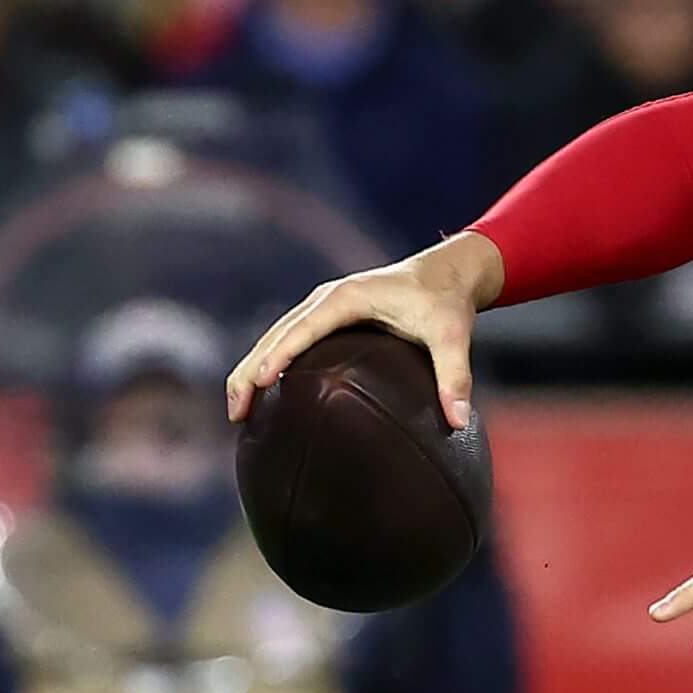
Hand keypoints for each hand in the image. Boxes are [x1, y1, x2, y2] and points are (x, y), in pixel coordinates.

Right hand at [225, 232, 504, 428]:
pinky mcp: (327, 318)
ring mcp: (322, 307)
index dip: (279, 355)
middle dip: (250, 371)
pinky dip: (269, 364)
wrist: (449, 272)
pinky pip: (289, 341)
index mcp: (347, 298)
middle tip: (235, 413)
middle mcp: (326, 299)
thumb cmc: (448, 301)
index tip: (259, 384)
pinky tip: (264, 397)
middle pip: (275, 335)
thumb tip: (458, 421)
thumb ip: (455, 375)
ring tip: (239, 412)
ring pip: (275, 338)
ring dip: (252, 370)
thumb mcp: (454, 336)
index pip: (303, 328)